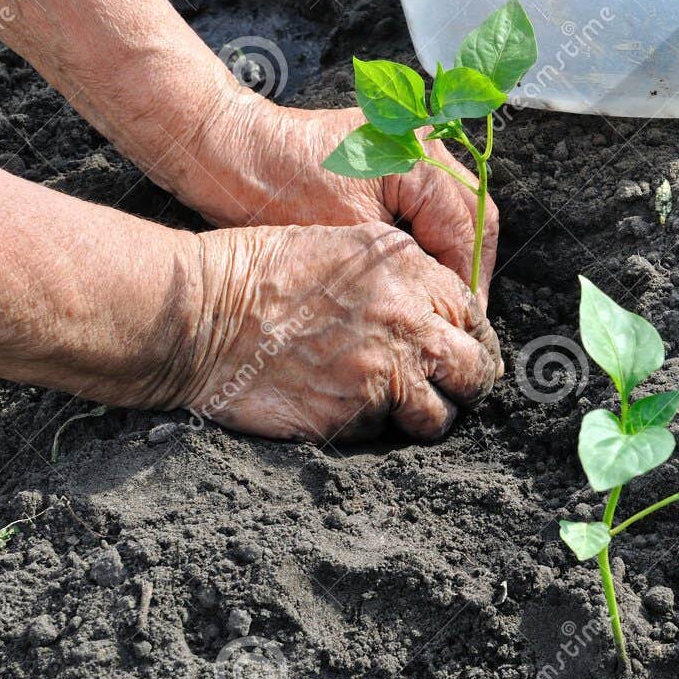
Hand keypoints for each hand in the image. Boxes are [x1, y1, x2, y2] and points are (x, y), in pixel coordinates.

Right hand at [177, 222, 502, 443]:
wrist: (203, 314)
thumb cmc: (266, 273)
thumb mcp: (349, 244)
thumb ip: (409, 275)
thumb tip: (445, 312)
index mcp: (413, 273)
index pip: (475, 317)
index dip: (471, 340)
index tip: (462, 352)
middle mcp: (410, 323)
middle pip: (475, 372)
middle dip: (468, 384)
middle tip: (450, 389)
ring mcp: (386, 375)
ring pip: (440, 416)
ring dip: (428, 416)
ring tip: (402, 407)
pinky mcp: (355, 416)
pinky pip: (389, 434)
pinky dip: (378, 428)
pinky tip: (351, 408)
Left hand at [186, 97, 499, 306]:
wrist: (228, 149)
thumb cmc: (275, 192)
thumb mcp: (348, 241)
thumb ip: (406, 267)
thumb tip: (445, 305)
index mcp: (421, 159)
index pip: (468, 231)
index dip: (469, 283)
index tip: (465, 323)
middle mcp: (426, 142)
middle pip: (474, 214)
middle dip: (469, 268)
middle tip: (462, 315)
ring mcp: (410, 143)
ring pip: (454, 208)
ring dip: (451, 252)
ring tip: (442, 298)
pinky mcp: (391, 153)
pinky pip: (429, 200)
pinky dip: (429, 235)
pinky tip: (416, 270)